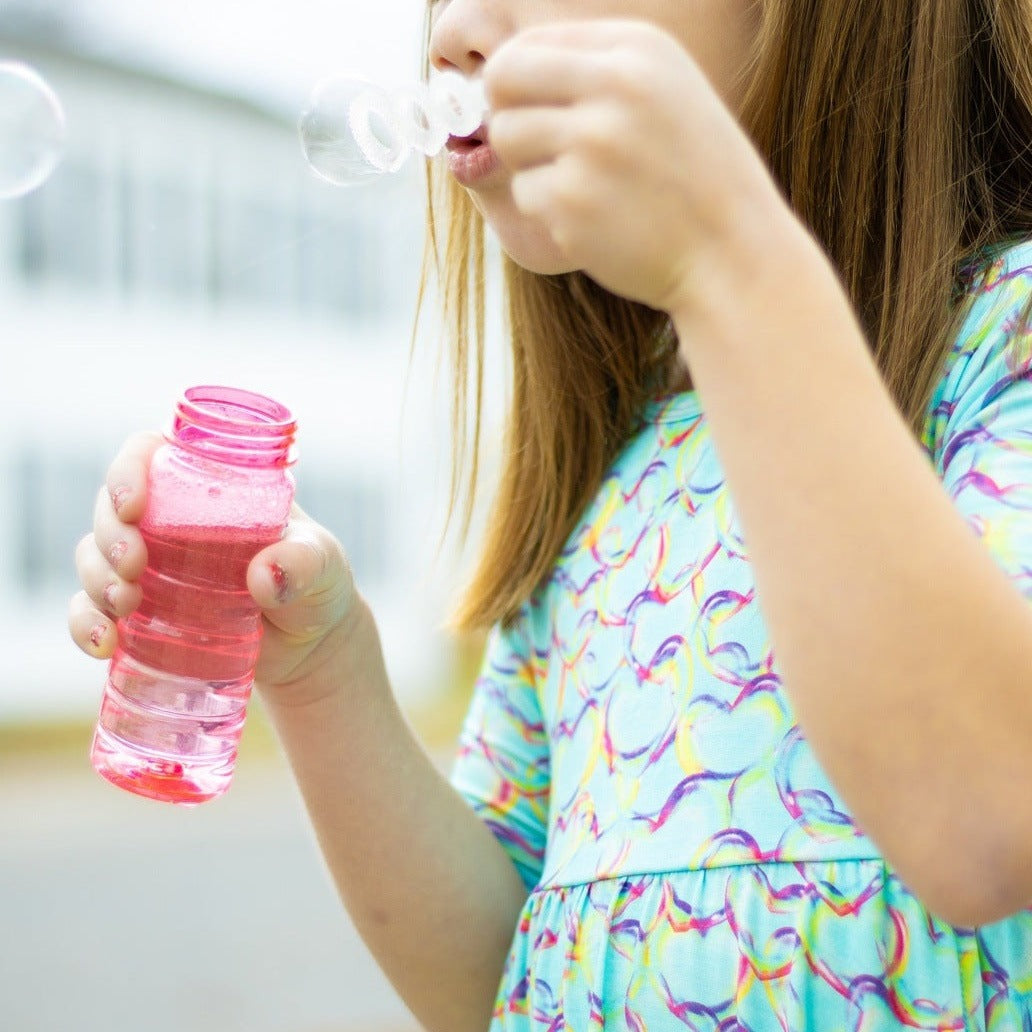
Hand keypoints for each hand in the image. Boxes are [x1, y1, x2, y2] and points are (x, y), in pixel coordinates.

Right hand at [69, 432, 360, 704]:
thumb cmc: (319, 587)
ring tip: (124, 606)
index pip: (151, 454)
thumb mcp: (323, 566)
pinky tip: (101, 643)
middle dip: (109, 535)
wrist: (314, 648)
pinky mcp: (142, 615)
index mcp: (210, 489)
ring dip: (95, 578)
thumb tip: (263, 576)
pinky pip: (91, 611)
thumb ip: (305, 563)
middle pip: (112, 507)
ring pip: (94, 557)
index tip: (133, 506)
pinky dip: (84, 624)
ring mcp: (151, 568)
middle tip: (134, 566)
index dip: (128, 469)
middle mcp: (171, 521)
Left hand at [484, 18, 788, 315]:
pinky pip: (524, 193)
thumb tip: (499, 74)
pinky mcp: (573, 201)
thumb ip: (595, 73)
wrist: (732, 255)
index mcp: (638, 49)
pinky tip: (595, 221)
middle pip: (502, 80)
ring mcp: (591, 144)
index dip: (517, 83)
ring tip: (579, 187)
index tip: (535, 112)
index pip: (530, 43)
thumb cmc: (694, 181)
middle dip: (507, 113)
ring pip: (506, 137)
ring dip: (530, 165)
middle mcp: (614, 86)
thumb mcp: (665, 95)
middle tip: (535, 148)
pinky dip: (548, 212)